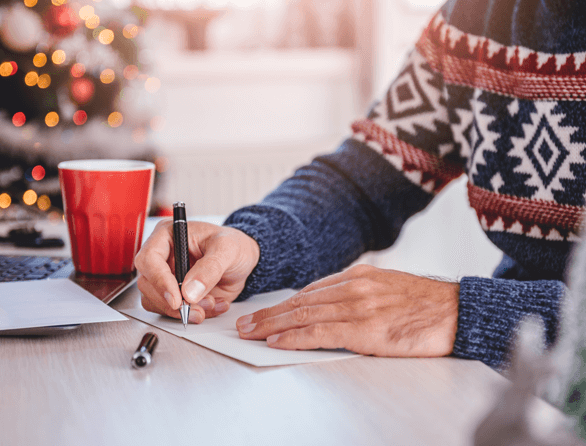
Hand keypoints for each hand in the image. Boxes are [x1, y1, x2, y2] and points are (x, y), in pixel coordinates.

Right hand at [134, 220, 259, 323]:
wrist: (243, 260)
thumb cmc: (232, 245)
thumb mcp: (227, 249)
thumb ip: (210, 269)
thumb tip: (189, 292)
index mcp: (167, 236)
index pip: (149, 259)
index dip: (160, 281)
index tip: (177, 299)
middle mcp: (162, 256)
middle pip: (148, 284)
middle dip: (173, 302)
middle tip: (198, 308)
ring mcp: (166, 277)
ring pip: (156, 301)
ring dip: (183, 311)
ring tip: (212, 303)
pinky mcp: (174, 294)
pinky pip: (171, 311)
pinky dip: (193, 314)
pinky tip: (213, 305)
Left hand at [235, 264, 458, 356]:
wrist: (459, 312)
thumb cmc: (426, 305)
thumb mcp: (388, 289)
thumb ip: (358, 295)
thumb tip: (330, 308)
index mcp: (358, 276)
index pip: (310, 291)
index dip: (283, 304)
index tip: (265, 312)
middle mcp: (353, 287)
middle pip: (300, 301)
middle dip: (269, 314)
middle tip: (245, 323)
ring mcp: (358, 306)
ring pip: (303, 315)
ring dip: (272, 325)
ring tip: (251, 333)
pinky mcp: (365, 328)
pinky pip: (320, 332)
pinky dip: (294, 337)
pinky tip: (277, 340)